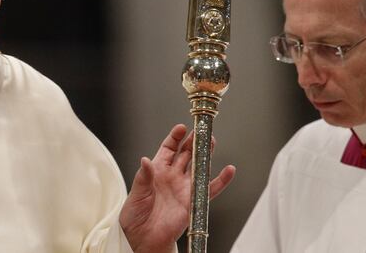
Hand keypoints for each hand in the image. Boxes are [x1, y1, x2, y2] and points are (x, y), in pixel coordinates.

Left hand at [119, 124, 235, 252]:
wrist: (143, 238)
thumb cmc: (136, 215)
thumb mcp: (136, 193)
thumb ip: (143, 177)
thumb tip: (145, 160)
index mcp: (157, 170)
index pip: (169, 148)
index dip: (175, 137)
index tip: (182, 128)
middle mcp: (172, 177)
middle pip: (186, 154)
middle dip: (193, 141)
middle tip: (201, 130)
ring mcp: (184, 188)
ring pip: (198, 167)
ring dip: (206, 154)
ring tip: (212, 141)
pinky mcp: (193, 201)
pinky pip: (210, 190)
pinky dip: (221, 181)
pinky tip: (229, 171)